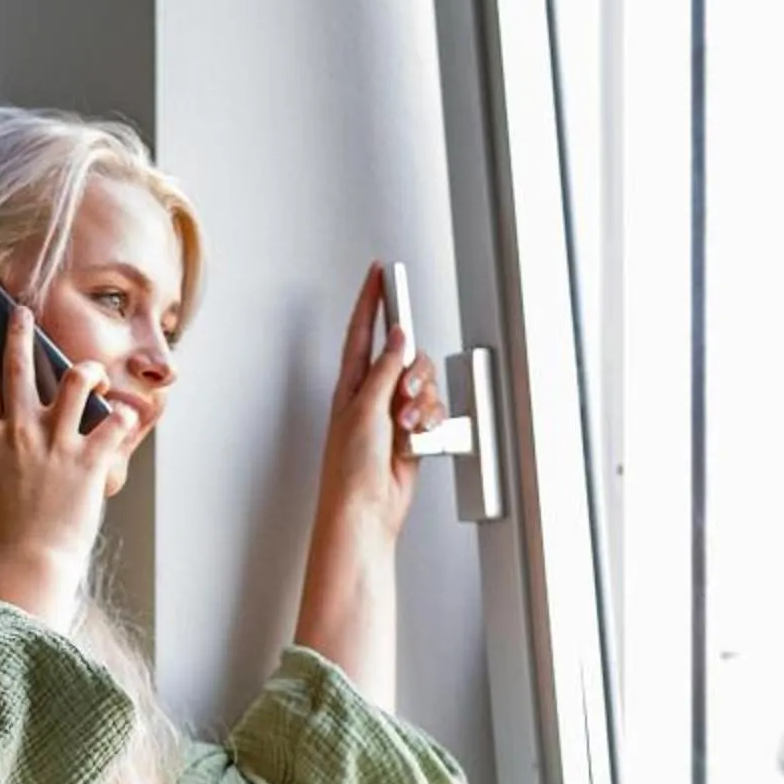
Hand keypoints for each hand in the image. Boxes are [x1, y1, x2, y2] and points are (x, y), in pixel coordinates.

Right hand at [0, 309, 141, 625]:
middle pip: (19, 368)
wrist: (26, 564)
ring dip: (86, 369)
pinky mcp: (90, 459)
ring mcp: (57, 442)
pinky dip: (125, 418)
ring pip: (75, 382)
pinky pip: (115, 423)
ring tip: (91, 368)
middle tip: (23, 312)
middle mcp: (20, 432)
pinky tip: (129, 416)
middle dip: (21, 334)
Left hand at [316, 262, 444, 548]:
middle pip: (406, 358)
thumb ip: (385, 370)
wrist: (365, 511)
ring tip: (407, 428)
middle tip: (406, 394)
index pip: (362, 331)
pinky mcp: (413, 435)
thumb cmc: (350, 469)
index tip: (379, 272)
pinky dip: (430, 425)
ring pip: (424, 386)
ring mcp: (394, 415)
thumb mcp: (365, 410)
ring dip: (422, 406)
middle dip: (413, 373)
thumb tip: (398, 337)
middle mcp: (373, 395)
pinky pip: (433, 413)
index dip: (371, 300)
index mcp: (350, 384)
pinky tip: (417, 440)